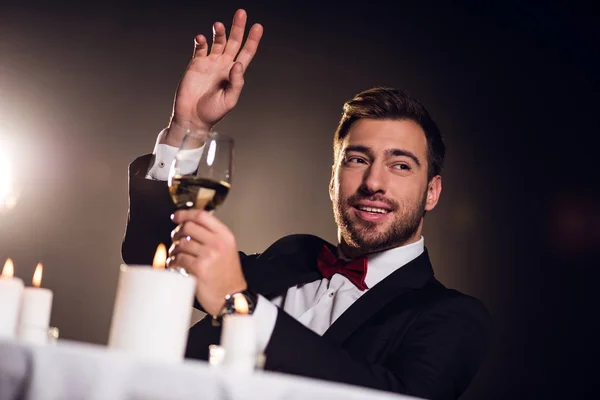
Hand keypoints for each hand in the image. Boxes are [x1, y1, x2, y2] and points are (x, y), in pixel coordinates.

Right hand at [161, 9, 263, 146]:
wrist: (192, 117)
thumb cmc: (212, 112)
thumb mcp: (230, 100)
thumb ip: (236, 82)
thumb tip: (238, 64)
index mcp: (234, 73)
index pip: (246, 53)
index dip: (253, 40)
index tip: (258, 26)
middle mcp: (224, 65)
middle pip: (233, 42)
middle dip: (238, 28)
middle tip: (241, 13)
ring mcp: (210, 63)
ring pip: (217, 42)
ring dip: (219, 32)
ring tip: (218, 25)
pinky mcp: (196, 64)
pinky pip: (200, 48)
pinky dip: (200, 41)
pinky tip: (201, 38)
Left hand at [167, 209, 246, 315]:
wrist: (231, 296)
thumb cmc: (228, 276)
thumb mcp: (227, 249)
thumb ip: (212, 236)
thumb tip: (188, 225)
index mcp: (225, 236)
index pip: (202, 216)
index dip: (185, 214)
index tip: (176, 216)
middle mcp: (218, 243)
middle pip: (188, 227)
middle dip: (177, 232)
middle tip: (175, 239)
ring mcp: (209, 255)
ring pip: (181, 244)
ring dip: (174, 250)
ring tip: (176, 256)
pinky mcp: (199, 268)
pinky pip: (178, 259)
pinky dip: (173, 262)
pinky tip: (177, 266)